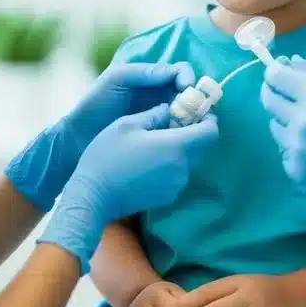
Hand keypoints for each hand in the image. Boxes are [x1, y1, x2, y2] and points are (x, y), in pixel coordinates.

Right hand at [6, 62, 194, 209]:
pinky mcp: (168, 197)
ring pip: (189, 161)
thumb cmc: (108, 156)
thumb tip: (168, 109)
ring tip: (156, 142)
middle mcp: (182, 167)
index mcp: (176, 146)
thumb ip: (154, 114)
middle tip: (173, 123)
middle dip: (192, 132)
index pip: (211, 131)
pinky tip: (149, 161)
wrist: (94, 197)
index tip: (195, 111)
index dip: (208, 119)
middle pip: (202, 146)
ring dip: (180, 149)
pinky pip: (177, 174)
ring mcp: (176, 185)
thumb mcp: (127, 125)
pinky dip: (171, 164)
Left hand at [65, 62, 195, 149]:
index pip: (180, 71)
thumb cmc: (96, 103)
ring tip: (187, 125)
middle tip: (193, 110)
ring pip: (187, 112)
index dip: (187, 77)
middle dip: (195, 99)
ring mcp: (161, 115)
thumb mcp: (115, 80)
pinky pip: (178, 131)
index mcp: (151, 77)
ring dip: (192, 116)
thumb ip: (141, 72)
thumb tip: (171, 72)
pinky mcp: (159, 135)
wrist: (81, 134)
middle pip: (189, 92)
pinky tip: (180, 136)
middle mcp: (160, 94)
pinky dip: (183, 132)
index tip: (185, 88)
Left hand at [260, 55, 305, 227]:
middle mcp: (302, 119)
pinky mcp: (295, 169)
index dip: (274, 72)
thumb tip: (290, 61)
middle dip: (274, 93)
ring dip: (285, 120)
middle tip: (285, 95)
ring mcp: (296, 147)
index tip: (278, 74)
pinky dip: (293, 145)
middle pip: (268, 99)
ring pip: (273, 125)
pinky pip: (283, 149)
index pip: (275, 76)